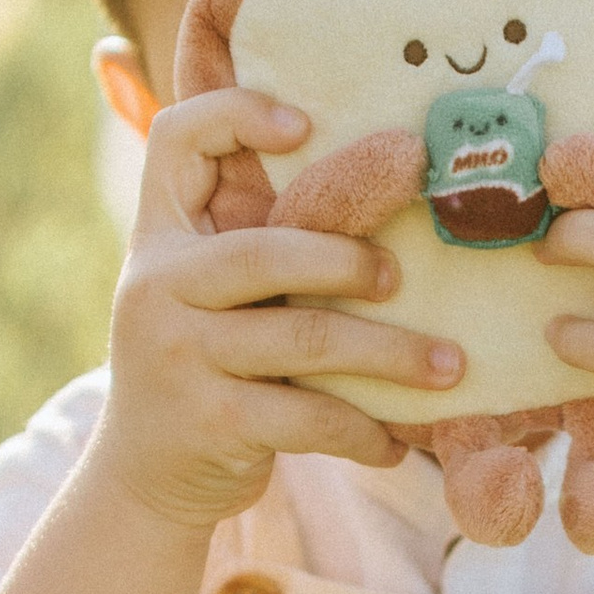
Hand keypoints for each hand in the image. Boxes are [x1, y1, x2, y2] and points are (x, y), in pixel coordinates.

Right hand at [96, 89, 461, 527]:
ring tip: (449, 367)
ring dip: (392, 355)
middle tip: (401, 278)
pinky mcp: (210, 422)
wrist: (144, 477)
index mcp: (160, 237)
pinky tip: (393, 442)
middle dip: (348, 262)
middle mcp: (157, 287)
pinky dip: (363, 430)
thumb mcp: (204, 295)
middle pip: (267, 252)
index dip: (236, 115)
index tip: (306, 127)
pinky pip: (309, 416)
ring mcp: (179, 356)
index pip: (175, 140)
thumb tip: (377, 187)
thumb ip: (252, 245)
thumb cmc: (203, 367)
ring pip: (306, 338)